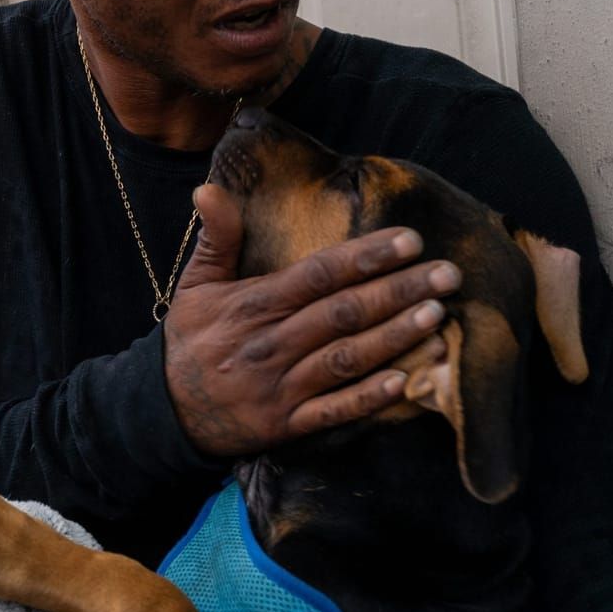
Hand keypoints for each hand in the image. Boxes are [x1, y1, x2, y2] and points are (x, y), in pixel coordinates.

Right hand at [163, 181, 462, 457]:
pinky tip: (407, 381)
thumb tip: (209, 187)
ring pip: (346, 358)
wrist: (164, 411)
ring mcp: (280, 387)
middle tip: (448, 274)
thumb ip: (215, 237)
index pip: (317, 274)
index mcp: (252, 304)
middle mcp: (270, 343)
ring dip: (394, 338)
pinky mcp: (287, 424)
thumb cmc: (190, 340)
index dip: (365, 257)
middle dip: (398, 291)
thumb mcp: (194, 284)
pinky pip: (334, 411)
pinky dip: (369, 397)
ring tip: (438, 317)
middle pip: (343, 313)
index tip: (408, 241)